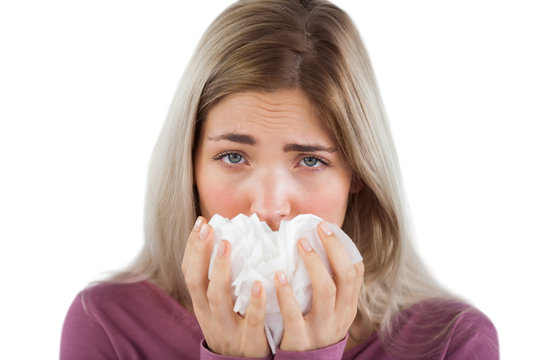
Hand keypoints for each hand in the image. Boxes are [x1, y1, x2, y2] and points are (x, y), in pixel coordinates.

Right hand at [181, 217, 270, 356]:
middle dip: (201, 253)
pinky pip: (252, 320)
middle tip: (210, 228)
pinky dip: (254, 301)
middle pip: (198, 281)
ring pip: (218, 297)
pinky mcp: (250, 342)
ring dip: (221, 269)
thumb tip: (231, 241)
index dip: (193, 247)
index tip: (201, 222)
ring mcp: (228, 329)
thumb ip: (223, 282)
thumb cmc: (235, 329)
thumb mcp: (220, 309)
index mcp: (202, 305)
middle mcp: (210, 315)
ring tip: (227, 245)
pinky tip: (260, 283)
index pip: (190, 272)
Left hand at [274, 221, 363, 350]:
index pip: (355, 273)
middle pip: (344, 278)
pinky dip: (286, 293)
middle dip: (334, 249)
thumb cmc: (312, 330)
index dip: (344, 248)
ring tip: (300, 243)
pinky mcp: (300, 339)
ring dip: (313, 264)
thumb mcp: (329, 312)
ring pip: (325, 291)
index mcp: (346, 307)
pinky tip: (278, 275)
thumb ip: (326, 287)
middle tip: (318, 227)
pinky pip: (294, 314)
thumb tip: (313, 246)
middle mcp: (339, 316)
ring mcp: (321, 328)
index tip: (328, 227)